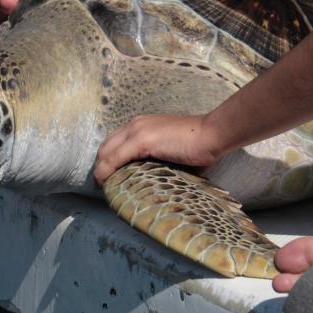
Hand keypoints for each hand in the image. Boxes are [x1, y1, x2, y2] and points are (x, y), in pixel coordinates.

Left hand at [93, 114, 223, 184]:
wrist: (213, 134)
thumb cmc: (199, 147)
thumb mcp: (170, 152)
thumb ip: (156, 161)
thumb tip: (150, 180)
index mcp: (141, 125)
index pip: (114, 143)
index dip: (106, 161)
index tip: (107, 178)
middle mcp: (135, 125)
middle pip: (105, 147)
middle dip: (100, 167)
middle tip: (102, 186)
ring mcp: (137, 130)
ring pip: (106, 152)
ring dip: (101, 171)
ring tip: (104, 188)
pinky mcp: (142, 140)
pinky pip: (114, 158)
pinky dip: (106, 172)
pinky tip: (106, 183)